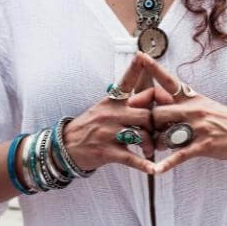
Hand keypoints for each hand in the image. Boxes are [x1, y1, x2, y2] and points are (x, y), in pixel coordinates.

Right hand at [63, 54, 156, 173]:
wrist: (66, 147)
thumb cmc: (90, 126)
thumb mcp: (104, 108)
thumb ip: (127, 102)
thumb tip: (149, 94)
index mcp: (111, 102)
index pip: (126, 82)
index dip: (136, 69)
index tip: (144, 56)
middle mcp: (111, 115)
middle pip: (145, 114)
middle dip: (156, 125)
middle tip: (160, 132)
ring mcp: (109, 133)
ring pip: (141, 136)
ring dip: (151, 145)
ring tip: (151, 150)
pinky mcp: (107, 152)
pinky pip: (131, 158)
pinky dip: (144, 165)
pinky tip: (153, 169)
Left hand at [136, 53, 226, 173]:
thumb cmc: (222, 119)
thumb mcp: (202, 104)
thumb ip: (180, 102)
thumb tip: (157, 100)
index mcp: (192, 97)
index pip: (169, 81)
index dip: (154, 68)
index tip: (140, 56)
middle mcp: (193, 109)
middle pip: (158, 113)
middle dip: (148, 124)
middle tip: (144, 130)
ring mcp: (199, 127)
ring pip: (165, 135)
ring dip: (158, 144)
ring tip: (159, 147)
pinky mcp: (204, 145)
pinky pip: (180, 155)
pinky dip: (166, 164)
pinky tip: (156, 170)